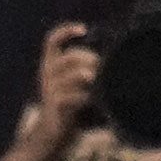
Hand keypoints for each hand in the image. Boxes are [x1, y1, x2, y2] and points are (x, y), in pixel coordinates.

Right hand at [30, 22, 101, 146]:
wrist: (52, 132)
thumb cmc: (70, 105)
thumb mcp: (76, 84)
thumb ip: (87, 70)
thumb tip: (113, 59)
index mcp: (51, 65)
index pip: (51, 41)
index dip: (65, 31)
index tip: (84, 28)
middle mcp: (47, 74)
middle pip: (69, 57)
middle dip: (89, 58)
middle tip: (102, 67)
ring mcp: (50, 90)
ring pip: (72, 75)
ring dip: (89, 75)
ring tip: (97, 80)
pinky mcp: (56, 105)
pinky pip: (72, 96)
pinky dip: (86, 96)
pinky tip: (93, 99)